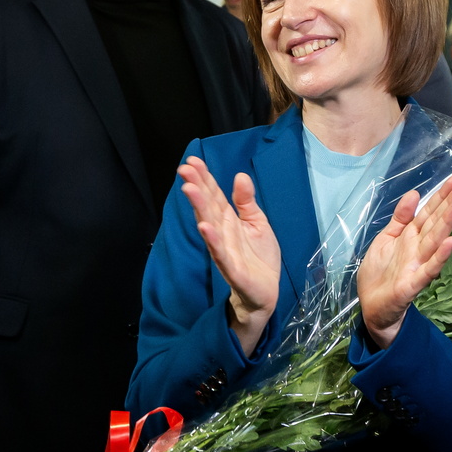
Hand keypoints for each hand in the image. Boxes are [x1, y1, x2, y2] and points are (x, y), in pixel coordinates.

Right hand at [178, 156, 280, 355]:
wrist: (266, 291)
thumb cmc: (259, 256)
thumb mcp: (257, 222)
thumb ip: (246, 201)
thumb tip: (240, 175)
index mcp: (228, 220)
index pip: (213, 195)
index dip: (204, 178)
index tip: (192, 161)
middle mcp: (222, 232)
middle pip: (207, 206)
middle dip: (196, 187)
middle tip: (184, 170)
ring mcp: (224, 250)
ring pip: (209, 226)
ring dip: (199, 208)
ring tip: (190, 190)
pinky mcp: (232, 268)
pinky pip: (220, 253)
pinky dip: (212, 240)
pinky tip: (204, 226)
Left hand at [357, 175, 451, 348]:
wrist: (371, 306)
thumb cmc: (379, 272)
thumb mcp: (386, 239)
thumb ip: (400, 218)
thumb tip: (414, 193)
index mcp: (411, 235)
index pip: (429, 211)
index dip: (442, 195)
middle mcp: (418, 247)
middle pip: (436, 221)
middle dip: (450, 203)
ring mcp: (418, 264)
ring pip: (436, 239)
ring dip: (449, 221)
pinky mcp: (413, 283)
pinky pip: (429, 267)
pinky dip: (440, 255)